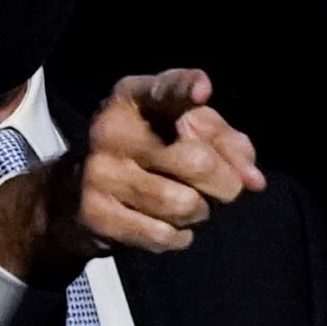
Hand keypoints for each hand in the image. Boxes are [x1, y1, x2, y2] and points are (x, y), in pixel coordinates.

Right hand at [0, 69, 267, 286]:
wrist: (71, 195)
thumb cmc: (145, 153)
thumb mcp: (181, 130)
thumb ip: (225, 143)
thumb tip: (254, 179)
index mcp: (132, 98)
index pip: (163, 90)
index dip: (185, 88)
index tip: (203, 89)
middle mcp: (111, 130)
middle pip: (195, 162)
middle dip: (226, 183)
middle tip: (227, 190)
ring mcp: (100, 174)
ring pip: (183, 204)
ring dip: (200, 212)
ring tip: (192, 207)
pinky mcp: (96, 214)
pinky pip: (161, 234)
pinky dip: (178, 237)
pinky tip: (171, 228)